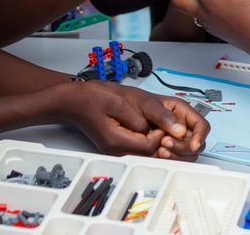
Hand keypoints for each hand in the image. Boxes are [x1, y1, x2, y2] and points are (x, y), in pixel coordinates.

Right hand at [63, 82, 208, 159]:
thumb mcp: (125, 100)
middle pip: (151, 151)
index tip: (159, 116)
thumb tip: (177, 129)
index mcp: (117, 142)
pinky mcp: (117, 146)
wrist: (72, 100)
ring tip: (145, 115)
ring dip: (152, 133)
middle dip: (159, 134)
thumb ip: (152, 115)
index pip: (153, 145)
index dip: (162, 131)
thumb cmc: (93, 97)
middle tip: (155, 115)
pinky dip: (144, 134)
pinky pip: (138, 145)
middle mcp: (117, 151)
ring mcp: (116, 151)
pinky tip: (140, 120)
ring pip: (146, 149)